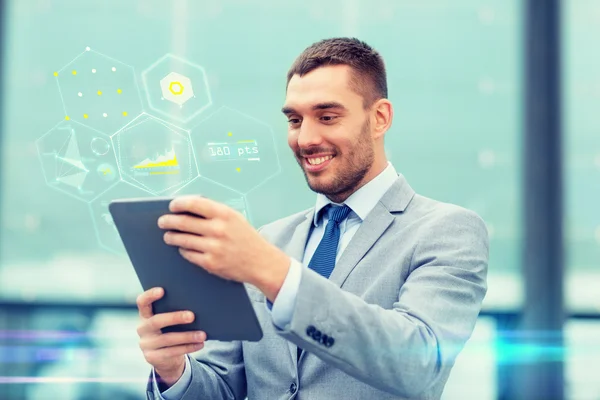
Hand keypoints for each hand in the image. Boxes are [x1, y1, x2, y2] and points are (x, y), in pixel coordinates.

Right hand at [136, 287, 205, 387]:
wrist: (165, 358)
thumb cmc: (171, 331)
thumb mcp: (169, 321)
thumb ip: (174, 312)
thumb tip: (197, 303)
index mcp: (145, 315)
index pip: (142, 302)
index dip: (150, 295)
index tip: (162, 290)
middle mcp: (142, 329)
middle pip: (156, 321)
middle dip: (175, 318)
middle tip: (192, 316)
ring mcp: (146, 344)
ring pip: (168, 339)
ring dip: (187, 336)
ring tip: (202, 335)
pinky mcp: (152, 358)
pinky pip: (173, 352)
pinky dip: (189, 347)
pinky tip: (200, 344)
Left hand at [158, 195, 289, 299]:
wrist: (261, 262)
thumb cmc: (245, 237)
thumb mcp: (234, 218)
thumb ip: (214, 212)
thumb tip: (187, 207)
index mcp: (224, 214)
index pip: (194, 204)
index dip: (179, 204)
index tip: (171, 206)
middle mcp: (218, 229)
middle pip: (184, 222)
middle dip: (169, 221)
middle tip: (162, 222)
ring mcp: (214, 247)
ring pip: (182, 239)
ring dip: (171, 236)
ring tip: (168, 236)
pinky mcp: (210, 263)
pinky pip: (188, 254)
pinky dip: (183, 249)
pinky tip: (182, 247)